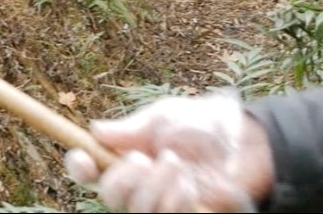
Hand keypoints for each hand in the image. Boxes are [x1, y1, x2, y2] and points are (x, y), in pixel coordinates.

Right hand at [64, 91, 273, 212]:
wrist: (243, 143)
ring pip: (134, 210)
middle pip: (108, 196)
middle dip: (121, 179)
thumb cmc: (202, 126)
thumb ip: (132, 128)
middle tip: (143, 159)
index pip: (90, 170)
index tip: (82, 157)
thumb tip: (95, 130)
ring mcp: (159, 204)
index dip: (79, 167)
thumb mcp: (165, 118)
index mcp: (126, 157)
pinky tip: (187, 186)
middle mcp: (138, 185)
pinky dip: (173, 200)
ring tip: (176, 165)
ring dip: (153, 187)